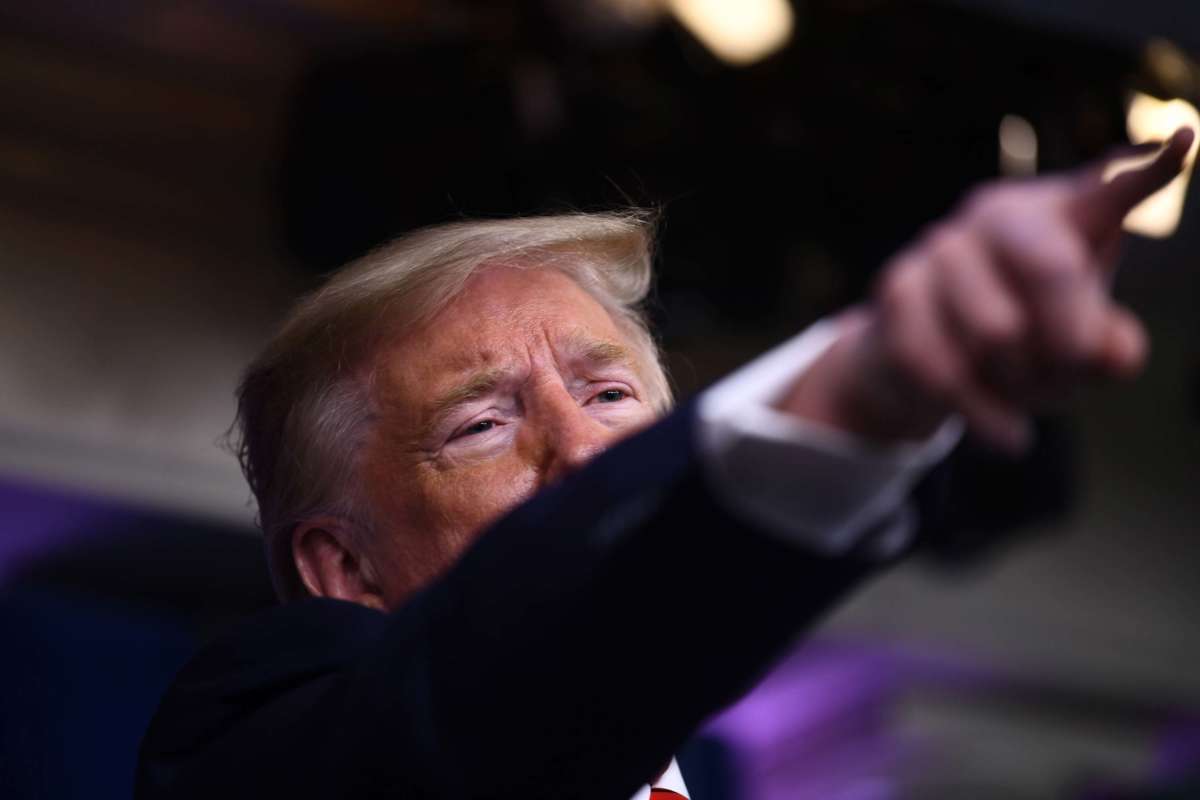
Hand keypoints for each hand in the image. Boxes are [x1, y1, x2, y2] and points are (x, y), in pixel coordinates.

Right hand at [783, 127, 1195, 451]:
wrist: (923, 364)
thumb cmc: (1023, 344)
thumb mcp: (1081, 350)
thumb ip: (1110, 350)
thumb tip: (1111, 352)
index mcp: (1061, 214)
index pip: (1110, 189)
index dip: (1149, 170)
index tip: (1186, 143)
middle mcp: (999, 214)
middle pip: (1052, 267)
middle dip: (1068, 339)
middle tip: (1071, 372)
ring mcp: (941, 245)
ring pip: (994, 331)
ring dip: (1016, 382)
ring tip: (1023, 394)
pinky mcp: (897, 286)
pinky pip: (942, 363)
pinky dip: (982, 413)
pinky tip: (1006, 433)